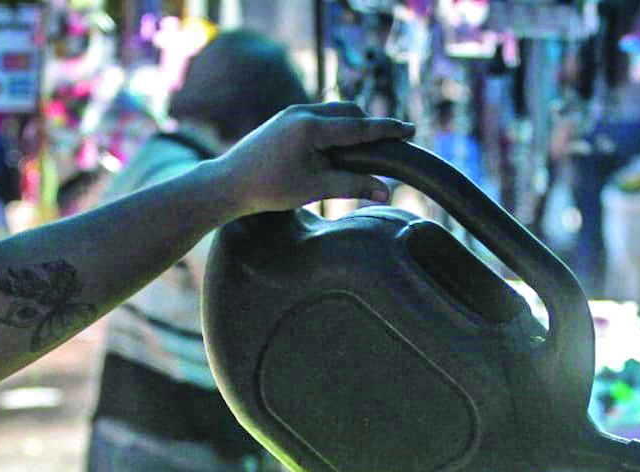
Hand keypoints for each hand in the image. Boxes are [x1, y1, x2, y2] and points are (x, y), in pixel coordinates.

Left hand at [216, 102, 414, 215]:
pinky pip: (321, 117)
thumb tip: (386, 191)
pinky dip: (337, 128)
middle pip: (350, 113)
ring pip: (335, 113)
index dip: (387, 129)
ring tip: (369, 147)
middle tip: (393, 143)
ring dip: (354, 126)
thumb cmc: (268, 188)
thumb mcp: (314, 188)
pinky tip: (342, 146)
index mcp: (311, 127)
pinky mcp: (286, 119)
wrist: (229, 182)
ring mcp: (292, 112)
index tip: (411, 129)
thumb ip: (352, 185)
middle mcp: (303, 112)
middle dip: (372, 126)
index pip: (360, 126)